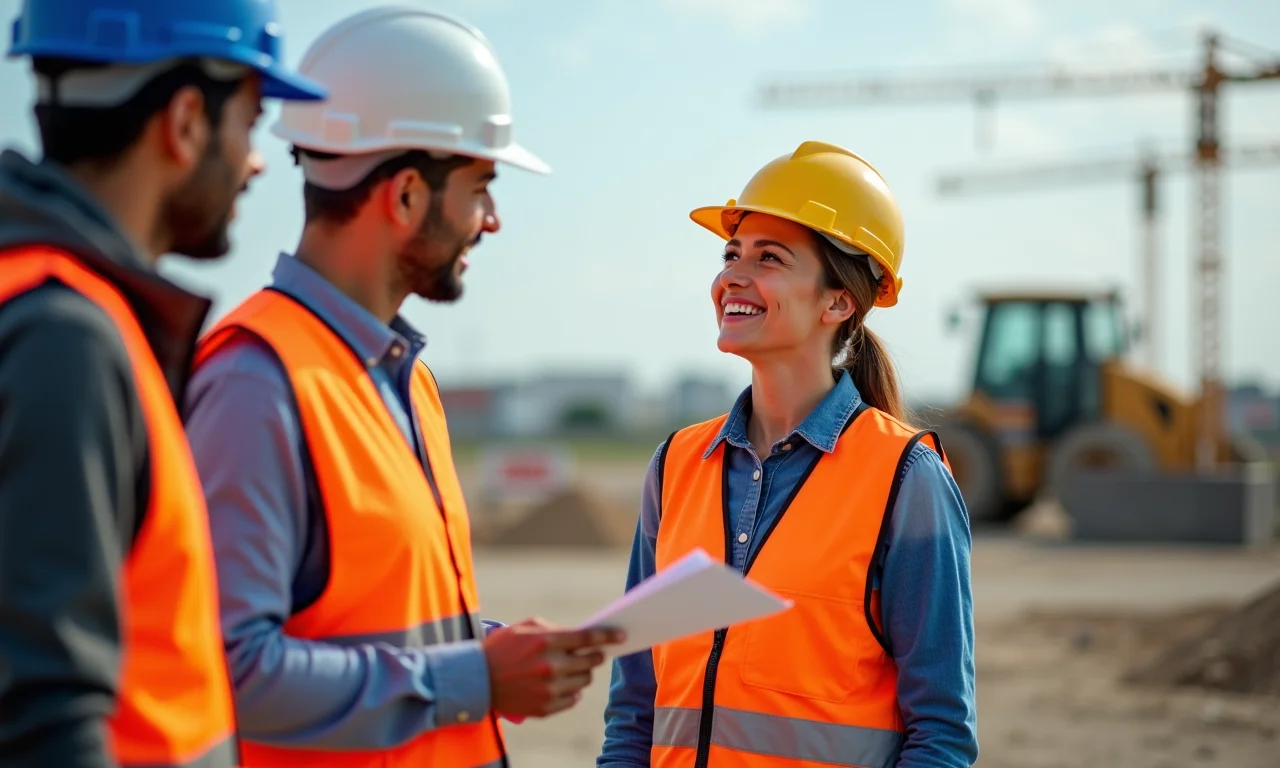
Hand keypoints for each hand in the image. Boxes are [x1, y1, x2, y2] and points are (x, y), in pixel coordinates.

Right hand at [482, 617, 624, 717]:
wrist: (476, 679)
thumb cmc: (502, 648)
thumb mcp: (525, 627)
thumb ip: (555, 630)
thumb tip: (582, 637)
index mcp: (545, 641)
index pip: (586, 637)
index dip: (607, 636)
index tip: (621, 636)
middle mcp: (549, 666)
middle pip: (590, 661)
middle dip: (595, 655)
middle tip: (594, 654)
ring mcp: (548, 689)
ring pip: (584, 680)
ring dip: (582, 673)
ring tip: (570, 669)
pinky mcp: (544, 707)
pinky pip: (573, 699)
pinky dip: (571, 691)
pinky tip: (561, 684)